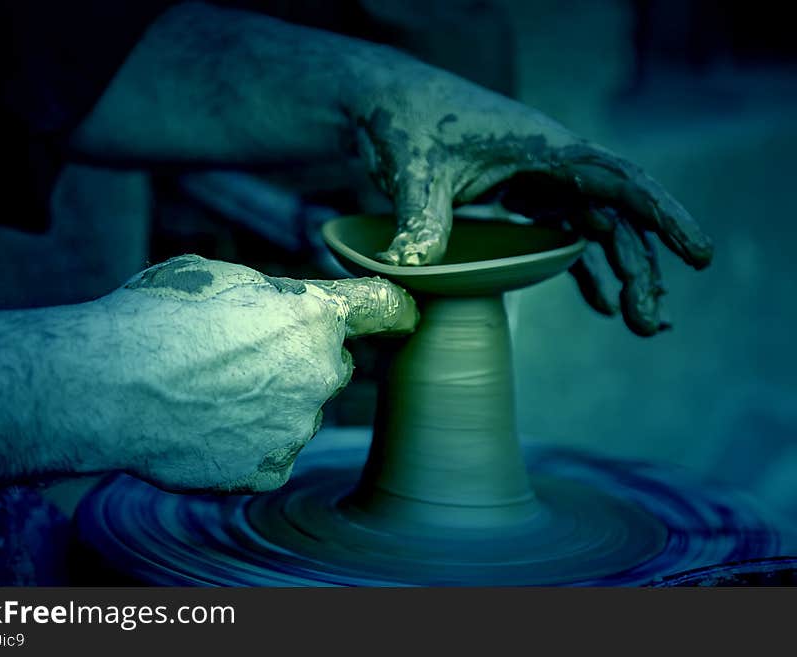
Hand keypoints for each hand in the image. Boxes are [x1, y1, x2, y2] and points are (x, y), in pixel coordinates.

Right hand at [96, 255, 416, 492]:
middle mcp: (320, 375)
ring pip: (297, 411)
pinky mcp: (269, 469)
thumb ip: (273, 296)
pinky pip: (271, 450)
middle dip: (299, 358)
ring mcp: (297, 428)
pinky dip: (247, 440)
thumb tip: (288, 305)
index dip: (395, 311)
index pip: (383, 309)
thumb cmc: (155, 318)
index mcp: (314, 318)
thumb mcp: (219, 277)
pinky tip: (205, 425)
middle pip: (328, 365)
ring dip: (269, 402)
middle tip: (237, 355)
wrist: (104, 385)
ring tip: (206, 392)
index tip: (403, 316)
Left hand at [349, 68, 712, 335]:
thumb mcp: (415, 167)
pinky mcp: (521, 201)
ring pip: (595, 231)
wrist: (389, 104)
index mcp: (544, 146)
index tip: (697, 253)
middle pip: (613, 217)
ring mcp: (539, 184)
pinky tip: (601, 306)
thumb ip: (421, 216)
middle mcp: (553, 165)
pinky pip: (562, 239)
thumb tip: (410, 268)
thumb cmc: (407, 120)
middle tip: (650, 325)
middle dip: (640, 269)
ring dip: (621, 276)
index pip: (618, 180)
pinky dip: (583, 271)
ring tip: (643, 325)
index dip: (661, 216)